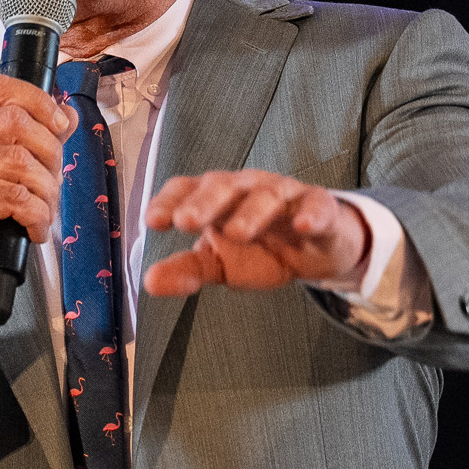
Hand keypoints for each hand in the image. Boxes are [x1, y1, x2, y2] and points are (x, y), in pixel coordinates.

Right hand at [0, 74, 77, 311]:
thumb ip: (26, 138)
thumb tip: (65, 116)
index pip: (0, 87)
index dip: (39, 101)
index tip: (58, 124)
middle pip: (19, 123)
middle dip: (50, 155)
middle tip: (51, 183)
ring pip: (23, 163)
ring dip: (47, 192)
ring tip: (43, 211)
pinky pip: (18, 198)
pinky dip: (37, 216)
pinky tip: (33, 228)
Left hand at [143, 169, 370, 296]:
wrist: (317, 249)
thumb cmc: (261, 249)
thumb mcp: (219, 264)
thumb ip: (186, 270)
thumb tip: (149, 282)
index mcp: (216, 198)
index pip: (187, 189)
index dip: (169, 201)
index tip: (153, 221)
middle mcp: (246, 188)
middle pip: (223, 186)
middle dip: (204, 202)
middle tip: (186, 221)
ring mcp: (284, 195)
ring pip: (266, 195)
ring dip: (251, 212)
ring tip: (237, 232)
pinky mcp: (320, 207)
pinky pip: (317, 206)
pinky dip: (312, 213)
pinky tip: (303, 225)